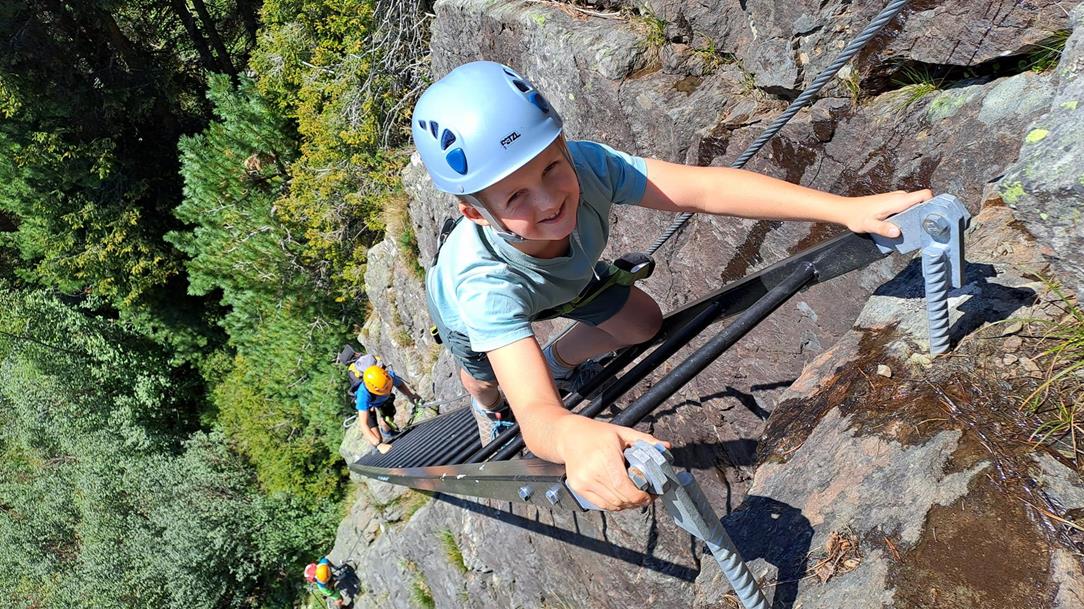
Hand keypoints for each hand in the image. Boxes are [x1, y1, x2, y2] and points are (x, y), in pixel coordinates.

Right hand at [555, 416, 669, 510]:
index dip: (640, 496)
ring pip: (611, 504)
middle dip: (637, 501)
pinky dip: (614, 504)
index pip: (624, 486)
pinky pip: (600, 504)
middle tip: (647, 496)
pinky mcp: (577, 488)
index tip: (650, 495)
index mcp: (605, 456)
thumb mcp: (622, 433)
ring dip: (626, 504)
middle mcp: (592, 471)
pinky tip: (621, 497)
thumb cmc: (598, 433)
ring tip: (634, 497)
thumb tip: (667, 447)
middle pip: (620, 498)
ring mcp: (583, 481)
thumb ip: (645, 440)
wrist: (569, 436)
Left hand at [845, 189, 932, 237]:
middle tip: (924, 229)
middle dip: (925, 214)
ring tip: (914, 230)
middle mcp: (900, 197)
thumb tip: (897, 232)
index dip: (933, 203)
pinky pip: (907, 207)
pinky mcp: (892, 202)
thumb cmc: (857, 216)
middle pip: (922, 202)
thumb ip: (883, 229)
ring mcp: (896, 199)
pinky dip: (909, 216)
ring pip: (914, 206)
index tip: (933, 217)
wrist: (846, 210)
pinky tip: (904, 227)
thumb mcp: (869, 225)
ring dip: (916, 216)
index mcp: (898, 200)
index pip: (925, 194)